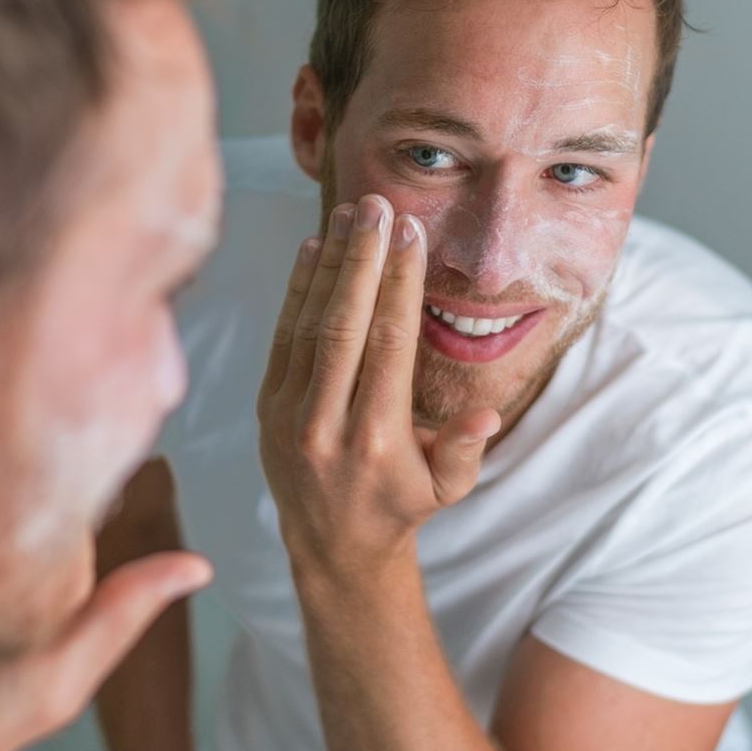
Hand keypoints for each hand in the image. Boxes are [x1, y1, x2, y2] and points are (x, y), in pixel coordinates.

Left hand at [256, 195, 498, 580]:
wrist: (332, 545)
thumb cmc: (402, 505)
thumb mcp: (448, 488)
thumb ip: (464, 449)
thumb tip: (485, 414)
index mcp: (375, 439)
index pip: (389, 344)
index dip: (399, 283)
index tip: (410, 234)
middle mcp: (324, 424)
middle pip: (345, 324)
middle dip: (362, 259)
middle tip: (378, 205)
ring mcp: (288, 414)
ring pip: (309, 324)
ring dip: (330, 264)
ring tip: (349, 215)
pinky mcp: (266, 406)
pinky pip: (283, 337)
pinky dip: (297, 290)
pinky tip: (313, 249)